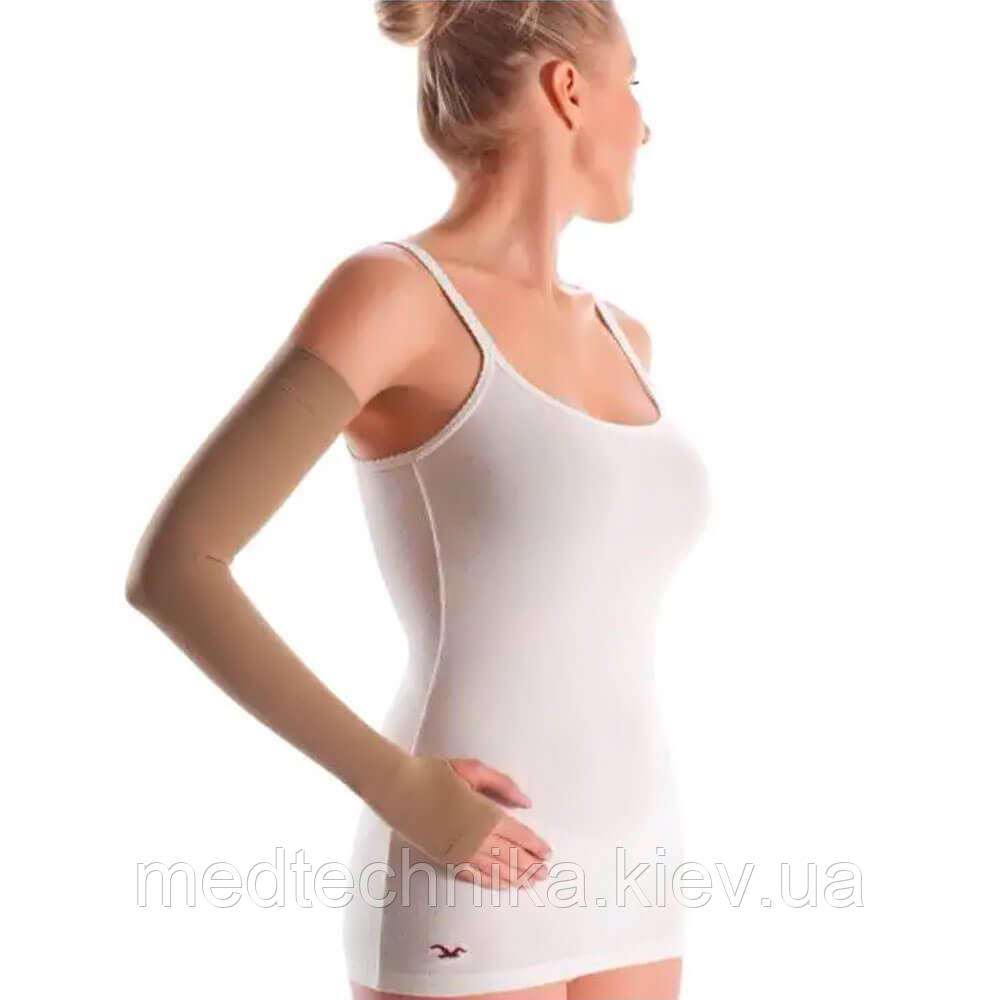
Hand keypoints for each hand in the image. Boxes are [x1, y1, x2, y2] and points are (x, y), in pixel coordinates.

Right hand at [445, 757, 551, 888]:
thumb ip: (502, 784)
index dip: (536, 846)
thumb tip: (525, 801)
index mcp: (488, 815)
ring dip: (516, 878)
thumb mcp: (472, 769)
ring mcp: (462, 854)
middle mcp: (478, 840)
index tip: (547, 853)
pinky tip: (502, 884)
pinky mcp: (448, 861)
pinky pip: (476, 877)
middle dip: (530, 866)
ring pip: (497, 871)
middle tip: (544, 873)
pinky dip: (493, 882)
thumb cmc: (434, 774)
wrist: (399, 789)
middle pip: (513, 858)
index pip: (521, 836)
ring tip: (530, 882)